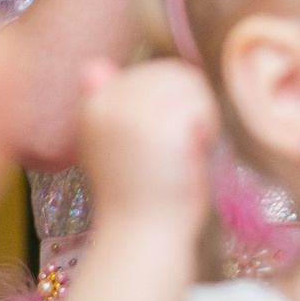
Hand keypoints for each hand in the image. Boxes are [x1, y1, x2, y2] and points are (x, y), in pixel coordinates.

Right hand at [77, 59, 217, 238]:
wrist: (143, 236)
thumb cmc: (141, 194)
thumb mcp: (118, 143)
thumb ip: (111, 103)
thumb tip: (93, 64)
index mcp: (94, 104)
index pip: (155, 71)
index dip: (176, 103)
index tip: (164, 140)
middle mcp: (105, 103)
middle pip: (176, 72)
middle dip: (192, 106)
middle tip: (179, 147)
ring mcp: (130, 113)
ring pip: (192, 85)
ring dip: (202, 117)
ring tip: (182, 151)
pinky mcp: (157, 126)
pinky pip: (201, 105)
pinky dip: (207, 130)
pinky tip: (190, 156)